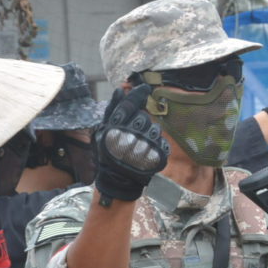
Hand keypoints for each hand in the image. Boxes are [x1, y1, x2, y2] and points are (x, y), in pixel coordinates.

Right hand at [93, 84, 168, 205]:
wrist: (118, 179)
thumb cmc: (110, 153)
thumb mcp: (105, 130)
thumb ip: (112, 110)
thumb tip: (120, 90)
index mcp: (117, 126)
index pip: (131, 104)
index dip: (138, 94)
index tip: (145, 88)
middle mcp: (131, 133)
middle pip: (144, 116)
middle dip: (140, 122)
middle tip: (133, 133)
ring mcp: (146, 145)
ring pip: (155, 128)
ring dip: (150, 134)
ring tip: (140, 144)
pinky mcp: (157, 155)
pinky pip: (162, 142)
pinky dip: (157, 145)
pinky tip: (148, 151)